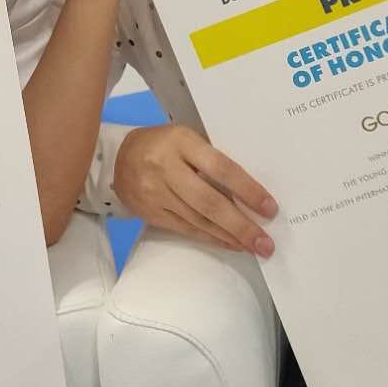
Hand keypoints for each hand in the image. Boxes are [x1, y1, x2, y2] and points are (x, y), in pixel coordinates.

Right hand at [112, 124, 277, 254]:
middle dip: (240, 225)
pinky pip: (186, 230)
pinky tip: (229, 243)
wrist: (118, 158)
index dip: (247, 190)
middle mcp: (166, 167)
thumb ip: (212, 158)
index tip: (269, 208)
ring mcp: (155, 193)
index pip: (220, 167)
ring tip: (253, 247)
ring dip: (229, 237)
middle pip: (208, 202)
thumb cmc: (165, 145)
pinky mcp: (150, 213)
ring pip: (198, 221)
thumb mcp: (187, 139)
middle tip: (265, 243)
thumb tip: (250, 192)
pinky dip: (211, 239)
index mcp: (181, 141)